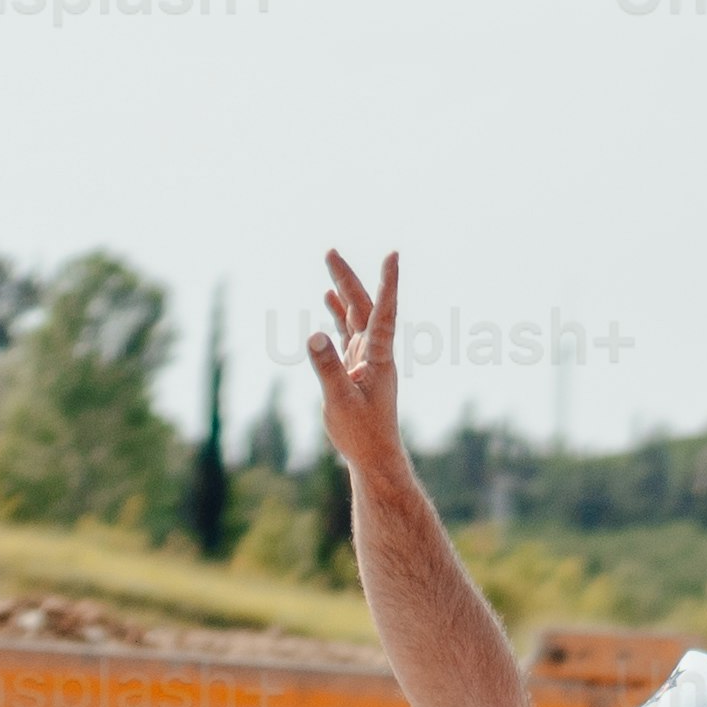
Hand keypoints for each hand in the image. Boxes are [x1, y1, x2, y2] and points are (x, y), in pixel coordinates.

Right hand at [313, 249, 407, 477]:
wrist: (373, 454)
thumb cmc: (361, 432)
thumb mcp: (340, 401)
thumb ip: (328, 369)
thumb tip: (314, 336)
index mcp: (378, 355)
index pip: (384, 311)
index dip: (388, 283)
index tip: (393, 255)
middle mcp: (375, 351)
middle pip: (363, 305)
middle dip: (348, 278)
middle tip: (330, 252)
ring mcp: (366, 357)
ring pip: (355, 315)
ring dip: (343, 290)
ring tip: (331, 264)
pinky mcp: (356, 366)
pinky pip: (347, 331)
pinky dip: (338, 313)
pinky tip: (328, 300)